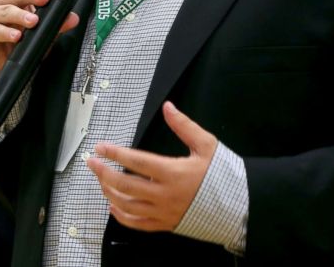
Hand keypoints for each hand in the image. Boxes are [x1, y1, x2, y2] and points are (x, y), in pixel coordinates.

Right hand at [0, 0, 78, 84]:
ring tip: (33, 22)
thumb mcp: (42, 30)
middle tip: (44, 0)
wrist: (5, 63)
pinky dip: (6, 32)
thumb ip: (56, 23)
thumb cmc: (22, 40)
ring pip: (4, 10)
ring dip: (19, 15)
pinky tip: (16, 36)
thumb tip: (73, 18)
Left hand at [85, 101, 217, 231]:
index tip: (101, 147)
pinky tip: (113, 206)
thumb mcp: (207, 145)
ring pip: (127, 205)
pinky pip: (137, 224)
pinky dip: (121, 216)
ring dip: (109, 192)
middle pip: (124, 185)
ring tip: (101, 180)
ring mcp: (164, 212)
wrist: (240, 207)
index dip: (115, 154)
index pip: (135, 162)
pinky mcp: (166, 225)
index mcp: (173, 173)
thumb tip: (168, 107)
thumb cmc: (224, 176)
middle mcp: (165, 195)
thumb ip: (184, 126)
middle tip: (92, 162)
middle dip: (103, 172)